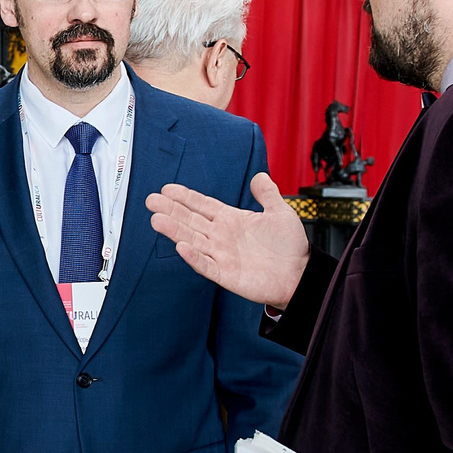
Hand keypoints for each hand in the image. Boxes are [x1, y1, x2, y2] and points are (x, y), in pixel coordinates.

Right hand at [146, 174, 309, 310]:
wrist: (300, 275)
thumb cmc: (290, 248)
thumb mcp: (280, 213)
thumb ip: (267, 194)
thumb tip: (260, 176)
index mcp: (232, 220)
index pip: (203, 206)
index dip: (185, 197)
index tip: (167, 189)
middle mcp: (222, 237)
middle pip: (191, 221)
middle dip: (171, 210)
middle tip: (151, 200)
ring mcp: (222, 256)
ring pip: (192, 240)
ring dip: (175, 231)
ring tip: (157, 220)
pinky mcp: (226, 274)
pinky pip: (206, 265)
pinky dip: (194, 257)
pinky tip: (181, 247)